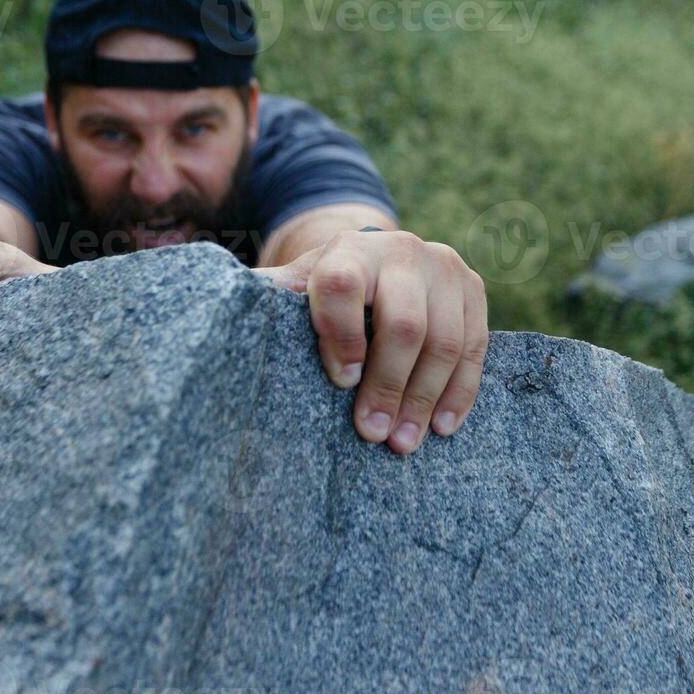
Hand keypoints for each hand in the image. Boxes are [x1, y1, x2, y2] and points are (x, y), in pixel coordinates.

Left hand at [260, 230, 488, 453]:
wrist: (379, 259)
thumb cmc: (326, 289)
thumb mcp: (295, 288)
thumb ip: (266, 302)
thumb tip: (216, 315)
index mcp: (348, 251)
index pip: (342, 288)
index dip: (340, 337)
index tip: (339, 382)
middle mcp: (400, 251)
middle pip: (404, 324)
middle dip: (388, 386)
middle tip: (373, 434)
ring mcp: (444, 268)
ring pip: (445, 341)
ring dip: (424, 399)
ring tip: (403, 443)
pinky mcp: (474, 290)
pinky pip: (476, 348)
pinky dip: (459, 392)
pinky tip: (442, 426)